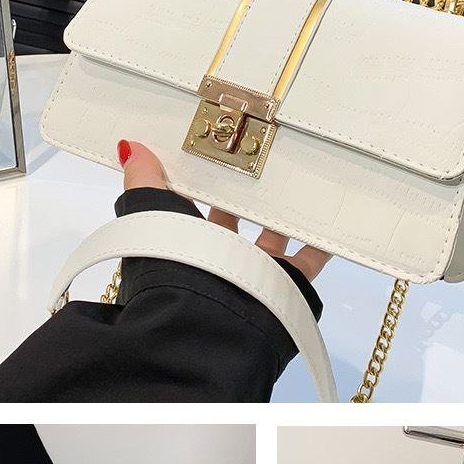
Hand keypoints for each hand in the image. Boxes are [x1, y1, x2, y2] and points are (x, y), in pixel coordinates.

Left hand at [117, 139, 330, 281]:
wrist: (213, 316)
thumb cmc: (176, 263)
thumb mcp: (150, 211)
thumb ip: (143, 181)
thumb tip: (130, 148)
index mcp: (182, 245)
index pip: (188, 211)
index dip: (197, 186)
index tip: (211, 156)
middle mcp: (217, 261)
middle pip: (233, 224)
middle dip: (243, 196)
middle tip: (258, 161)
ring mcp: (253, 273)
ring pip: (273, 238)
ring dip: (284, 213)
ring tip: (298, 178)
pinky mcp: (287, 284)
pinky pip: (311, 258)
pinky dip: (324, 240)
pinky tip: (333, 216)